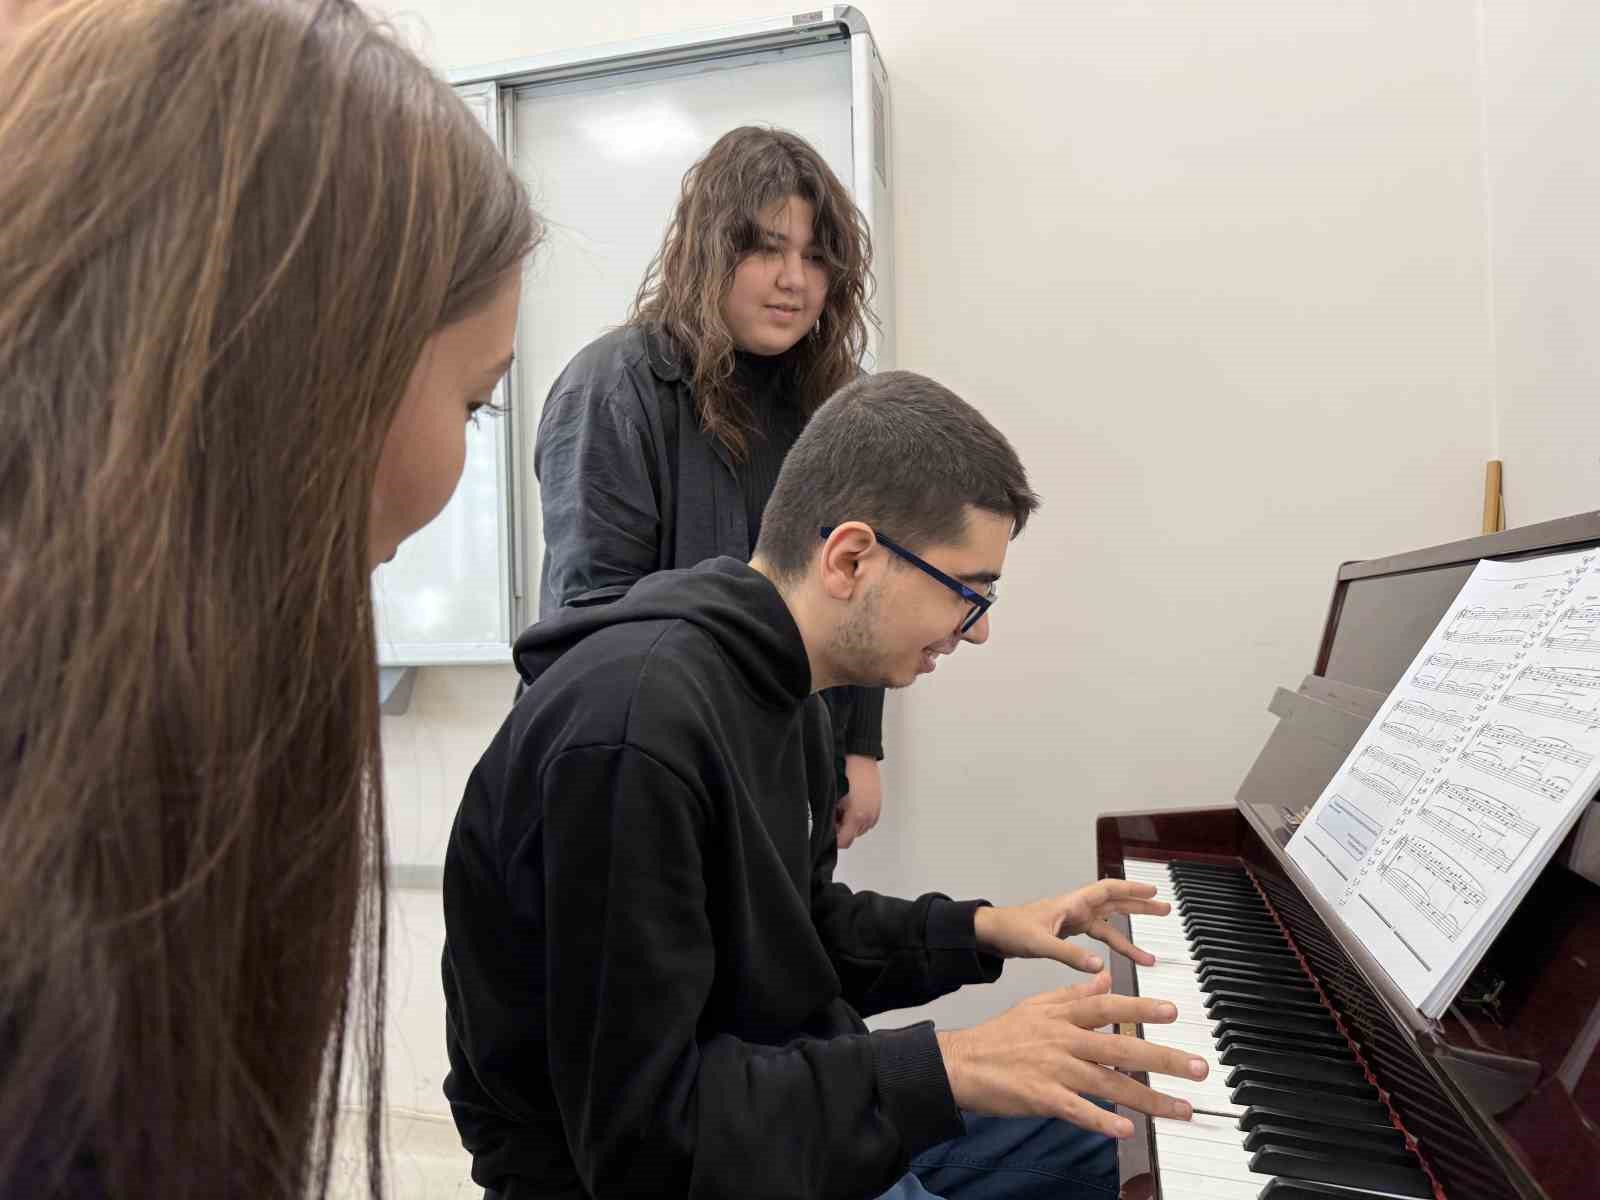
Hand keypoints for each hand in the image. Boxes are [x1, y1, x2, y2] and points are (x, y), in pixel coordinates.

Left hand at [835, 754, 882, 848]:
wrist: (860, 757)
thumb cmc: (844, 773)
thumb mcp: (832, 798)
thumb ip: (830, 817)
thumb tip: (827, 827)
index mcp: (856, 817)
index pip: (843, 842)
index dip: (833, 840)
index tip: (827, 832)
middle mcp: (868, 817)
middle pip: (852, 836)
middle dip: (841, 830)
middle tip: (833, 815)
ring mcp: (875, 812)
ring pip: (860, 829)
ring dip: (850, 824)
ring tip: (843, 807)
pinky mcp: (878, 806)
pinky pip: (867, 820)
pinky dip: (859, 817)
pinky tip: (852, 804)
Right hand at [935, 972, 1207, 1137]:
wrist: (962, 1063)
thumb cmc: (1000, 1036)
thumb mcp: (1036, 1005)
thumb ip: (1073, 993)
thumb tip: (1105, 977)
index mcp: (1062, 1015)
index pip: (1108, 1007)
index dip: (1141, 1008)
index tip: (1173, 1011)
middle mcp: (1064, 1040)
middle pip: (1121, 1047)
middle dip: (1164, 1058)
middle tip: (1197, 1067)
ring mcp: (1054, 1069)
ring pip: (1110, 1083)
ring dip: (1149, 1098)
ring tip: (1181, 1108)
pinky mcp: (1042, 1097)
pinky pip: (1078, 1110)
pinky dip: (1101, 1120)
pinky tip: (1125, 1129)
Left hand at [973, 880, 1168, 970]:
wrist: (990, 934)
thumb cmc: (1011, 930)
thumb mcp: (1040, 944)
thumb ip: (1069, 954)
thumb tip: (1099, 966)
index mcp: (1072, 904)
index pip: (1108, 890)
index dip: (1132, 889)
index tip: (1154, 890)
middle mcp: (1075, 909)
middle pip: (1114, 904)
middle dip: (1140, 906)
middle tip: (1166, 909)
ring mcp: (1072, 921)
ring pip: (1108, 925)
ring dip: (1129, 938)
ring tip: (1150, 957)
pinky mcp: (1067, 933)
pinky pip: (1096, 938)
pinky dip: (1110, 949)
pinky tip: (1119, 961)